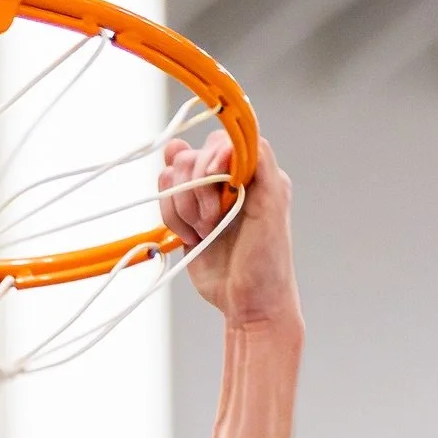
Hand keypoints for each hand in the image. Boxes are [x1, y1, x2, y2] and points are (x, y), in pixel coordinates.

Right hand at [159, 132, 300, 332]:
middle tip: (213, 221)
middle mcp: (226, 179)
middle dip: (197, 190)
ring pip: (171, 177)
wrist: (247, 302)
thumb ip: (262, 161)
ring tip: (204, 231)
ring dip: (183, 207)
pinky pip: (164, 201)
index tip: (216, 178)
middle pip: (190, 157)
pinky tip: (191, 237)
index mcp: (252, 170)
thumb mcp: (274, 204)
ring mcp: (203, 198)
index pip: (220, 141)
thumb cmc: (267, 259)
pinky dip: (172, 218)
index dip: (211, 157)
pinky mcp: (185, 218)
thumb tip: (239, 134)